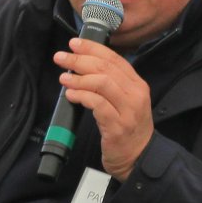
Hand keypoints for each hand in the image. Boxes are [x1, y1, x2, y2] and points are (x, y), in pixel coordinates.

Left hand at [53, 37, 152, 179]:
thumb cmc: (127, 129)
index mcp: (137, 85)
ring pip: (102, 83)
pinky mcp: (117, 126)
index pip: (114, 59)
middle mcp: (135, 95)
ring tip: (64, 78)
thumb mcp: (125, 102)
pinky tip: (71, 95)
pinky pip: (97, 104)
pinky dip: (81, 96)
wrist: (139, 158)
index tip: (74, 44)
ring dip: (79, 78)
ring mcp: (128, 111)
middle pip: (106, 68)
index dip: (93, 48)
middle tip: (62, 58)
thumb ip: (111, 85)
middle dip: (80, 60)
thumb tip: (83, 67)